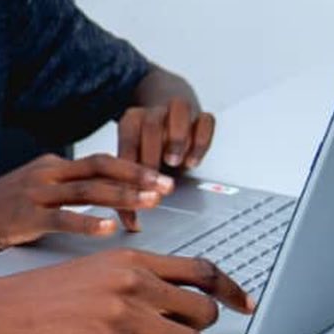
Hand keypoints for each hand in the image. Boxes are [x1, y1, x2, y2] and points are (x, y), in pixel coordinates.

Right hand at [0, 153, 173, 254]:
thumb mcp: (32, 193)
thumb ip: (66, 194)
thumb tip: (103, 203)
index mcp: (51, 166)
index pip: (100, 161)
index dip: (133, 166)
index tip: (160, 176)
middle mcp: (46, 174)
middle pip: (100, 169)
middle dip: (137, 176)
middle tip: (167, 185)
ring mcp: (34, 194)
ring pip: (87, 190)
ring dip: (122, 195)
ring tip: (149, 203)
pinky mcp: (23, 217)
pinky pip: (62, 218)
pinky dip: (88, 222)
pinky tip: (109, 229)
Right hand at [0, 249, 253, 333]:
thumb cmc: (35, 297)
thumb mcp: (90, 271)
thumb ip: (133, 280)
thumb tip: (171, 302)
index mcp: (128, 259)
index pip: (199, 269)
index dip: (231, 289)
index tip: (246, 304)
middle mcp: (132, 283)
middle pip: (202, 310)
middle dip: (193, 330)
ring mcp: (123, 316)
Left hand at [116, 97, 214, 230]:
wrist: (166, 114)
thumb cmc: (148, 145)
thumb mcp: (134, 160)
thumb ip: (128, 186)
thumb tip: (130, 222)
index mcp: (131, 121)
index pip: (127, 143)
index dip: (130, 170)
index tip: (137, 196)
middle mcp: (153, 113)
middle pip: (150, 125)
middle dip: (152, 155)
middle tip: (157, 181)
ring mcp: (177, 112)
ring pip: (178, 111)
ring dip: (176, 138)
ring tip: (175, 163)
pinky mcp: (199, 116)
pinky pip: (205, 120)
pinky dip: (201, 140)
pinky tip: (194, 161)